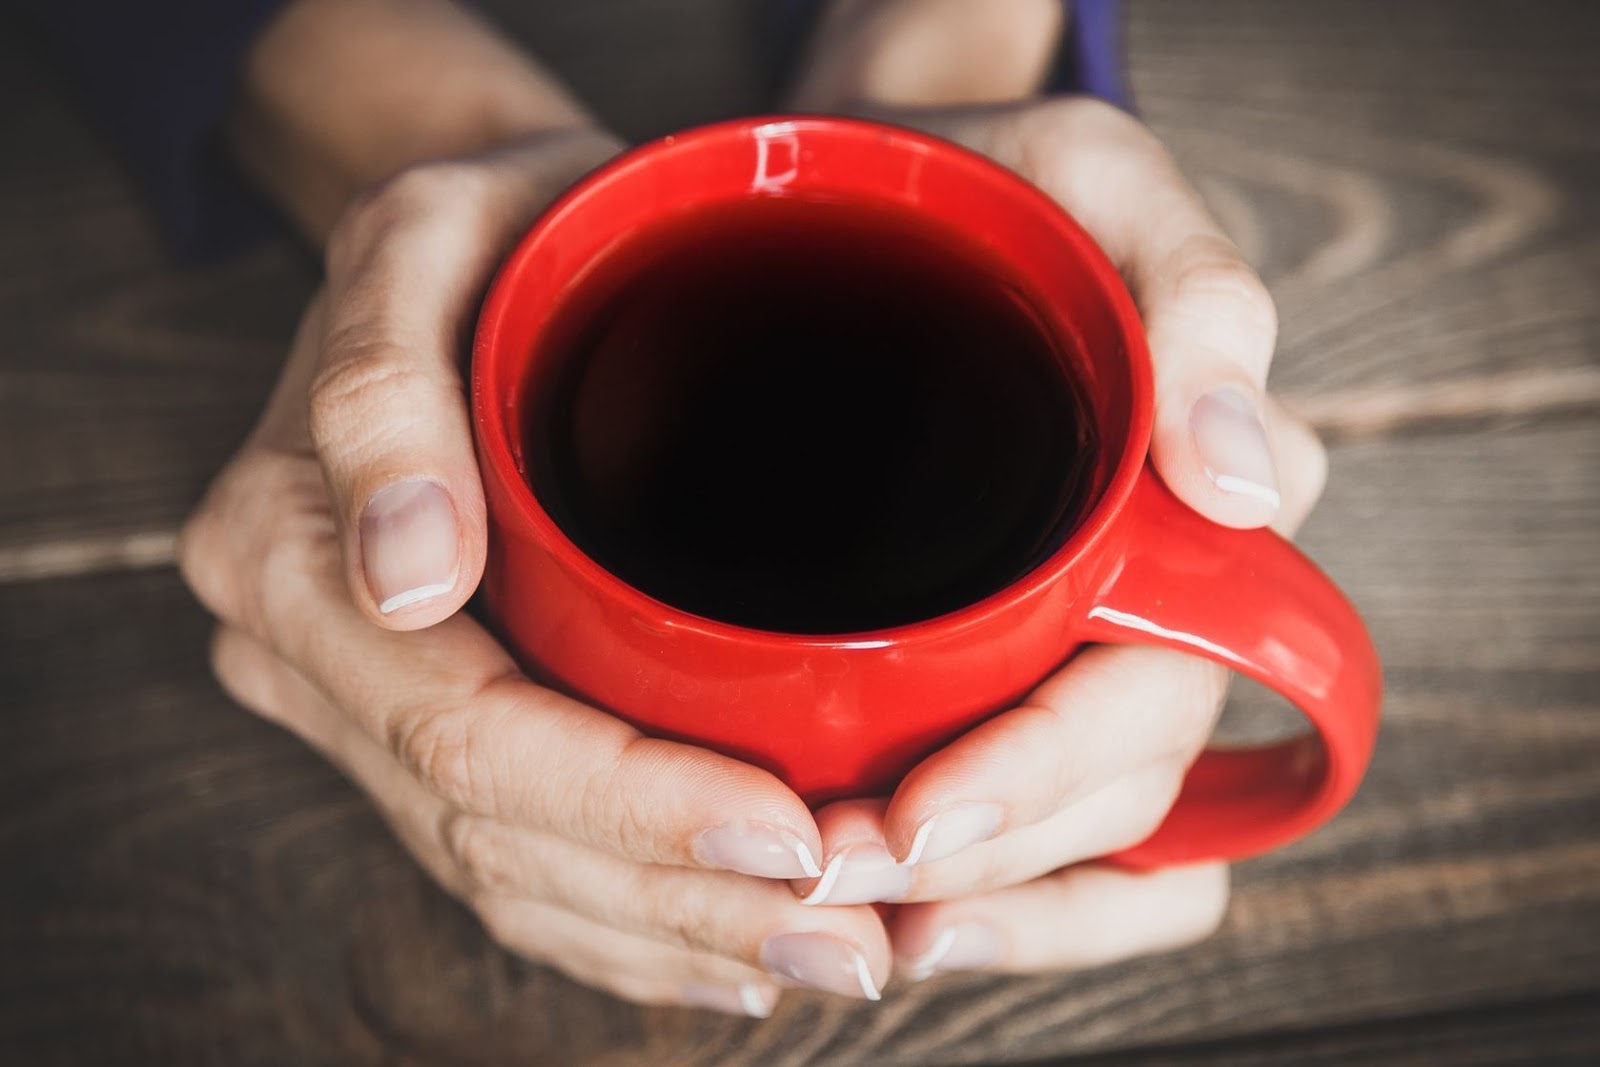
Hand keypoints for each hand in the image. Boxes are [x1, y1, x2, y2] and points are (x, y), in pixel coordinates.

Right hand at [179, 130, 896, 1016]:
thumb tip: (403, 578)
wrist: (482, 246)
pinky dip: (628, 927)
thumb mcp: (427, 239)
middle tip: (853, 934)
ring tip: (834, 956)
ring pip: (512, 876)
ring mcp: (369, 703)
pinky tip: (732, 954)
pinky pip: (513, 862)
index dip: (628, 808)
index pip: (465, 733)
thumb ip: (383, 392)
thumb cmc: (487, 230)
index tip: (788, 834)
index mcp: (287, 548)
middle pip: (495, 834)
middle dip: (679, 904)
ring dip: (674, 940)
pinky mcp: (435, 720)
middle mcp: (316, 651)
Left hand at [778, 98, 1328, 981]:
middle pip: (1116, 796)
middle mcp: (1163, 606)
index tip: (918, 814)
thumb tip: (1246, 482)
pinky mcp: (1021, 677)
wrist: (895, 211)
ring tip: (853, 919)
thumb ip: (1195, 294)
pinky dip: (1010, 906)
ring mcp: (1092, 654)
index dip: (1047, 776)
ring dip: (982, 904)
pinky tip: (907, 920)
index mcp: (1194, 518)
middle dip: (980, 860)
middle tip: (826, 870)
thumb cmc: (994, 197)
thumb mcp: (1092, 182)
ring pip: (1094, 844)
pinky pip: (1070, 841)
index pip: (1159, 695)